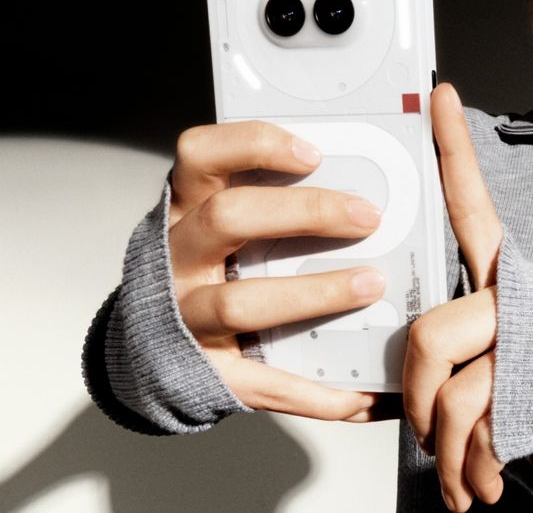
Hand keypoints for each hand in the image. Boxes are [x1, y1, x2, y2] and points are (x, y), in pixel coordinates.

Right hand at [168, 120, 389, 420]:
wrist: (152, 350)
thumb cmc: (214, 269)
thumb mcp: (229, 222)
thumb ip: (278, 198)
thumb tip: (370, 176)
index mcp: (187, 207)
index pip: (200, 154)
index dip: (253, 145)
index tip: (314, 153)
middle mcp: (177, 258)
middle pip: (228, 218)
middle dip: (305, 212)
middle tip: (369, 217)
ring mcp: (184, 318)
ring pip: (242, 302)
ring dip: (315, 294)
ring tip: (372, 286)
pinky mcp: (204, 373)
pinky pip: (265, 385)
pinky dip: (320, 394)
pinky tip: (365, 395)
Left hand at [404, 82, 505, 510]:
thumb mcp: (493, 355)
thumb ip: (457, 346)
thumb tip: (404, 388)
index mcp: (503, 279)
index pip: (474, 204)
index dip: (456, 149)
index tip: (439, 93)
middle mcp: (518, 298)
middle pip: (433, 336)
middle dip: (419, 398)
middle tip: (425, 432)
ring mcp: (529, 341)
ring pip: (453, 394)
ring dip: (446, 449)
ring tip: (457, 474)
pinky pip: (477, 427)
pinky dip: (468, 468)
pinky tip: (477, 483)